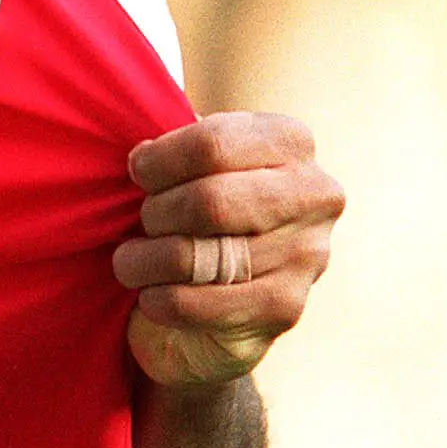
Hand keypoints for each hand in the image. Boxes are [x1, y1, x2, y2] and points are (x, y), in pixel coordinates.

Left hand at [114, 112, 340, 387]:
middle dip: (156, 213)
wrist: (237, 278)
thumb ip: (176, 145)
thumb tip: (141, 158)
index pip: (212, 143)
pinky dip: (159, 300)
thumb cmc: (206, 197)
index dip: (159, 162)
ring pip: (195, 257)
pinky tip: (151, 295)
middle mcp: (314, 194)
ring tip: (132, 260)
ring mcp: (307, 253)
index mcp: (291, 141)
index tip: (137, 172)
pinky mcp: (286, 306)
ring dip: (145, 261)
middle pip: (209, 202)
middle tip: (142, 222)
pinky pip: (198, 304)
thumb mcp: (200, 156)